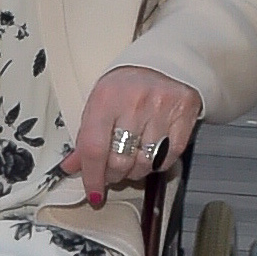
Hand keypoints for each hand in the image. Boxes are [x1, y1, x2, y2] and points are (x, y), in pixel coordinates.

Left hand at [62, 66, 202, 206]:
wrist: (163, 62)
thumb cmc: (125, 86)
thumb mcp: (99, 103)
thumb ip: (86, 136)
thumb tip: (72, 166)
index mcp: (106, 98)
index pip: (95, 149)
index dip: (93, 177)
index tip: (94, 192)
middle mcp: (134, 103)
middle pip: (121, 161)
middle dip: (113, 176)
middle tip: (112, 173)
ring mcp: (161, 109)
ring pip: (145, 163)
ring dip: (135, 172)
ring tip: (131, 162)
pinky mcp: (184, 115)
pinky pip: (168, 157)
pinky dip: (157, 164)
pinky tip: (150, 154)